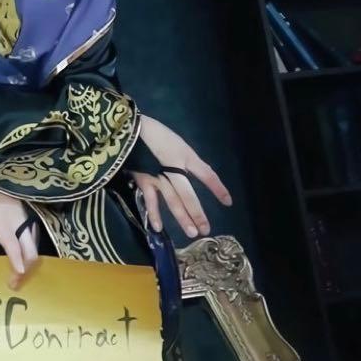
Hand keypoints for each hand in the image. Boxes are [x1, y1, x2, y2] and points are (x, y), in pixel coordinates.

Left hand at [0, 190, 38, 288]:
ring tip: (15, 279)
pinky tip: (20, 267)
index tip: (19, 273)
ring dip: (27, 267)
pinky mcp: (35, 231)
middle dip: (25, 270)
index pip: (14, 245)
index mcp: (6, 226)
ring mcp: (31, 230)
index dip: (17, 260)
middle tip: (13, 284)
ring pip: (34, 252)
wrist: (8, 190)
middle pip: (31, 253)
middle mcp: (22, 229)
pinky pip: (34, 248)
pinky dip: (29, 259)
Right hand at [130, 115, 232, 235]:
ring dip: (183, 217)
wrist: (131, 128)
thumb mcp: (177, 143)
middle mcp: (175, 168)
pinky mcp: (145, 179)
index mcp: (186, 156)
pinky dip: (154, 213)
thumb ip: (185, 160)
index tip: (228, 202)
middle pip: (189, 194)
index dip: (218, 188)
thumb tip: (195, 174)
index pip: (207, 174)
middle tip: (206, 229)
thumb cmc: (156, 133)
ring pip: (173, 200)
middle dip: (198, 213)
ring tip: (192, 232)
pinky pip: (151, 200)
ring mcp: (159, 176)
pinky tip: (158, 228)